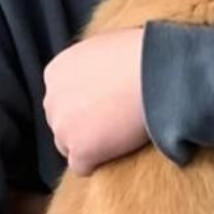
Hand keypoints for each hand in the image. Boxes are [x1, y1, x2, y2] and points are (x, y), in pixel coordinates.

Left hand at [43, 28, 148, 174]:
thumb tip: (100, 76)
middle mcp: (52, 99)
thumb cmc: (145, 55)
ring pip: (69, 146)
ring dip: (91, 143)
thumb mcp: (107, 47)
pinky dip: (99, 163)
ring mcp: (64, 126)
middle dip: (85, 123)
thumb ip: (91, 64)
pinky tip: (119, 151)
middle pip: (62, 122)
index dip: (88, 102)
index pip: (62, 97)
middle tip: (117, 119)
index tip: (111, 101)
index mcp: (57, 71)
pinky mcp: (81, 150)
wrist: (161, 72)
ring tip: (121, 135)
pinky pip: (82, 167)